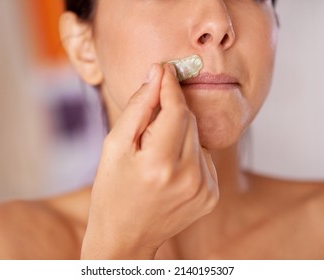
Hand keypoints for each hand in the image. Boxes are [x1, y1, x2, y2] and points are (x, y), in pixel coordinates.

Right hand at [81, 63, 218, 258]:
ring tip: (155, 155)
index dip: (170, 86)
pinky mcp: (211, 195)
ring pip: (197, 137)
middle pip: (189, 120)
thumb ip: (138, 107)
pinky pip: (203, 157)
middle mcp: (189, 177)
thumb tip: (156, 75)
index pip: (176, 110)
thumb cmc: (113, 190)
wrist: (126, 236)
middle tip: (148, 125)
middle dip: (170, 111)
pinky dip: (188, 153)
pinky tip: (169, 168)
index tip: (165, 69)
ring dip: (178, 134)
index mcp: (159, 165)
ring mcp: (204, 189)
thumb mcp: (114, 147)